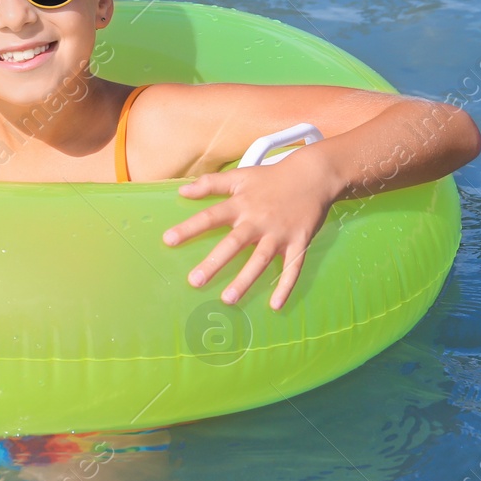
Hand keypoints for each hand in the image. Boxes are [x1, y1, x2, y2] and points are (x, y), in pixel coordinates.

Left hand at [161, 149, 342, 310]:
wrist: (313, 175)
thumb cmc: (271, 177)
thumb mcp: (240, 176)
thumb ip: (210, 184)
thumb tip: (182, 192)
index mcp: (241, 204)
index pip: (210, 216)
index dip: (189, 228)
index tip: (168, 240)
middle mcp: (258, 221)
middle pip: (233, 244)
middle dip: (214, 263)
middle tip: (195, 281)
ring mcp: (279, 233)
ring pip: (260, 260)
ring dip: (245, 280)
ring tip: (228, 299)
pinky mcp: (299, 242)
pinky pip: (292, 268)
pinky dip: (285, 286)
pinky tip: (275, 305)